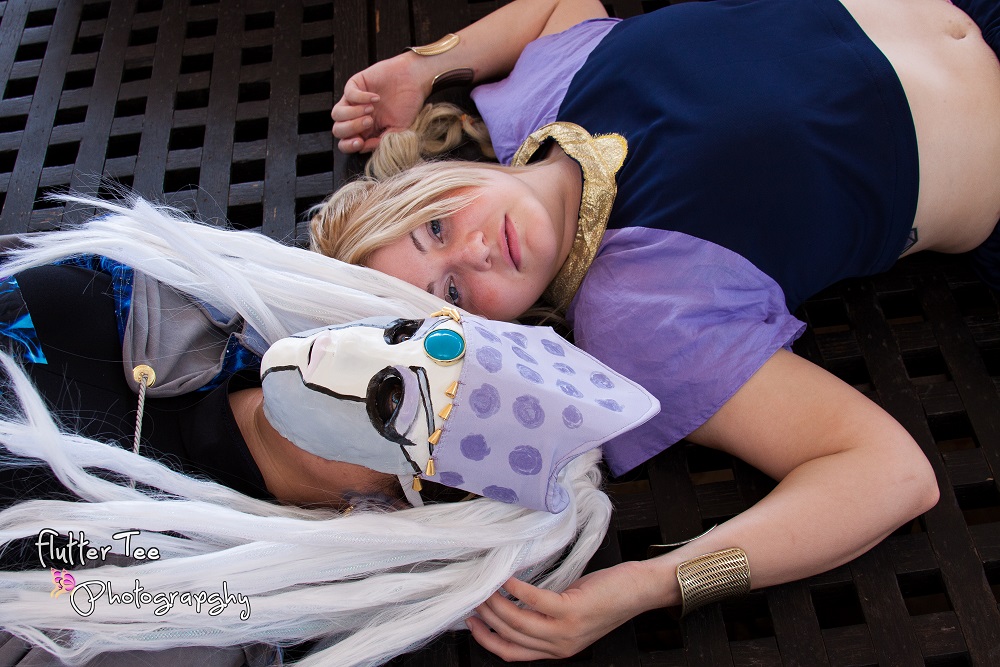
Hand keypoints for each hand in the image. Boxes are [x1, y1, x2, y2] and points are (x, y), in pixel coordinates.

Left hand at [331, 54, 428, 153]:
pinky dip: (360, 98)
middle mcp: (357, 117)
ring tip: (371, 109)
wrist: (415, 81)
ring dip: (353, 114)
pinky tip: (375, 98)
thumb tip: (362, 148)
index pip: (346, 143)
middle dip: (351, 128)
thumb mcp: (398, 130)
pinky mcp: (356, 84)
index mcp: (365, 131)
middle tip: (369, 122)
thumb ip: (381, 141)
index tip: (360, 142)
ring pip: (336, 113)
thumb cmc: (409, 105)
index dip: (349, 145)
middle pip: (338, 130)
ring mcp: (354, 101)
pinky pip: (348, 94)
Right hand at [467, 563, 655, 660]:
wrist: (640, 591)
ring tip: (484, 585)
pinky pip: (535, 600)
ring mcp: (566, 630)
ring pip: (518, 621)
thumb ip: (545, 614)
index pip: (512, 653)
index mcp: (557, 649)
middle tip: (471, 596)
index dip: (487, 639)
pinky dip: (517, 588)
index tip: (470, 622)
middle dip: (485, 618)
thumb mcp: (571, 614)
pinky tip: (507, 576)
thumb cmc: (607, 597)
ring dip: (496, 603)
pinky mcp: (573, 610)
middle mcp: (559, 645)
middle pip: (510, 637)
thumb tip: (512, 597)